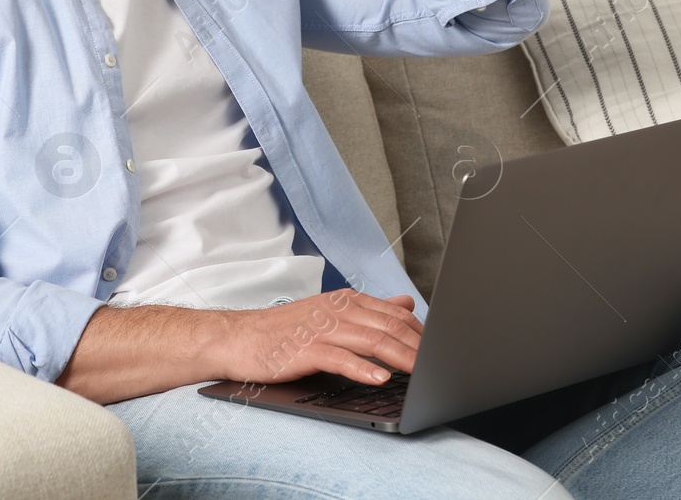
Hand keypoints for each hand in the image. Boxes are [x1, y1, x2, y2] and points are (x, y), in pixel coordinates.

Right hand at [202, 291, 422, 385]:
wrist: (239, 338)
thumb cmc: (284, 332)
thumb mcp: (331, 313)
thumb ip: (370, 309)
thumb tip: (406, 303)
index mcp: (346, 301)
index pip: (394, 316)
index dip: (421, 334)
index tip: (441, 352)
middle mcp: (337, 310)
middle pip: (388, 328)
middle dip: (418, 348)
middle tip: (441, 366)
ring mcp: (322, 328)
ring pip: (371, 341)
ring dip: (400, 358)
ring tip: (422, 373)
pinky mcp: (306, 349)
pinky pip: (340, 358)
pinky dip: (362, 368)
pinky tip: (380, 377)